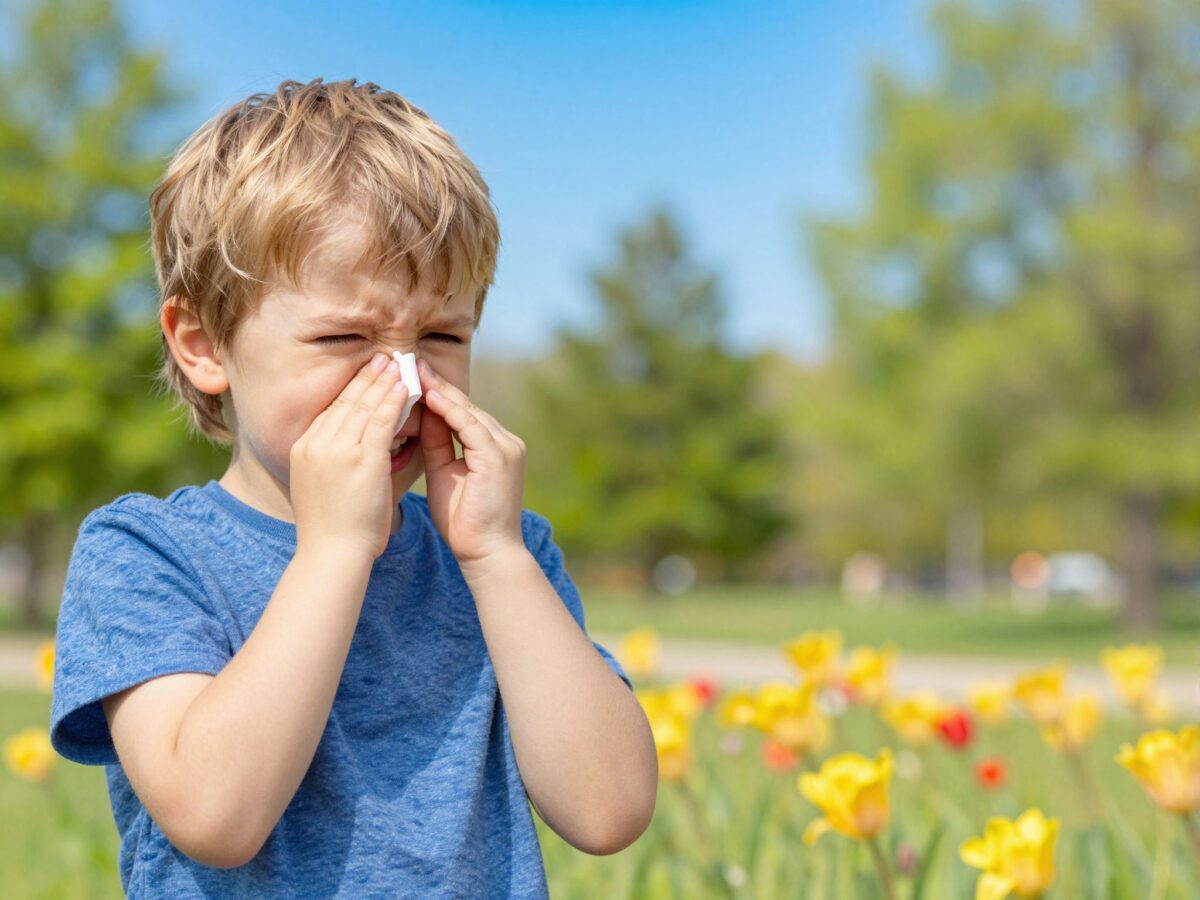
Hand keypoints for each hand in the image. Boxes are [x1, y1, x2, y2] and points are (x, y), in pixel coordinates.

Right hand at [289, 353, 409, 560]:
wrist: (331, 554)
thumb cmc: (331, 529)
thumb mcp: (320, 486)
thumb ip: (329, 462)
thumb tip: (344, 450)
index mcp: (303, 448)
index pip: (330, 409)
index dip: (350, 388)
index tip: (365, 373)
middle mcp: (316, 443)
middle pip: (345, 400)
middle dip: (366, 377)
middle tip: (383, 358)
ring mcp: (337, 449)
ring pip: (364, 405)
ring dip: (383, 381)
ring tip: (396, 364)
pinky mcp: (361, 459)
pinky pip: (381, 420)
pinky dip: (394, 400)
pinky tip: (406, 387)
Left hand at [417, 358, 526, 567]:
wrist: (487, 553)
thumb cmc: (464, 522)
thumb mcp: (444, 474)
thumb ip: (437, 444)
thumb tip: (420, 414)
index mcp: (493, 446)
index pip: (461, 412)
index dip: (435, 393)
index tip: (408, 376)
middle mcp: (504, 441)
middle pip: (465, 405)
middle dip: (436, 384)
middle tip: (407, 362)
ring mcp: (505, 447)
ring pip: (468, 410)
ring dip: (439, 390)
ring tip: (413, 371)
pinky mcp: (499, 456)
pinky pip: (470, 425)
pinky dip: (448, 410)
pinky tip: (427, 395)